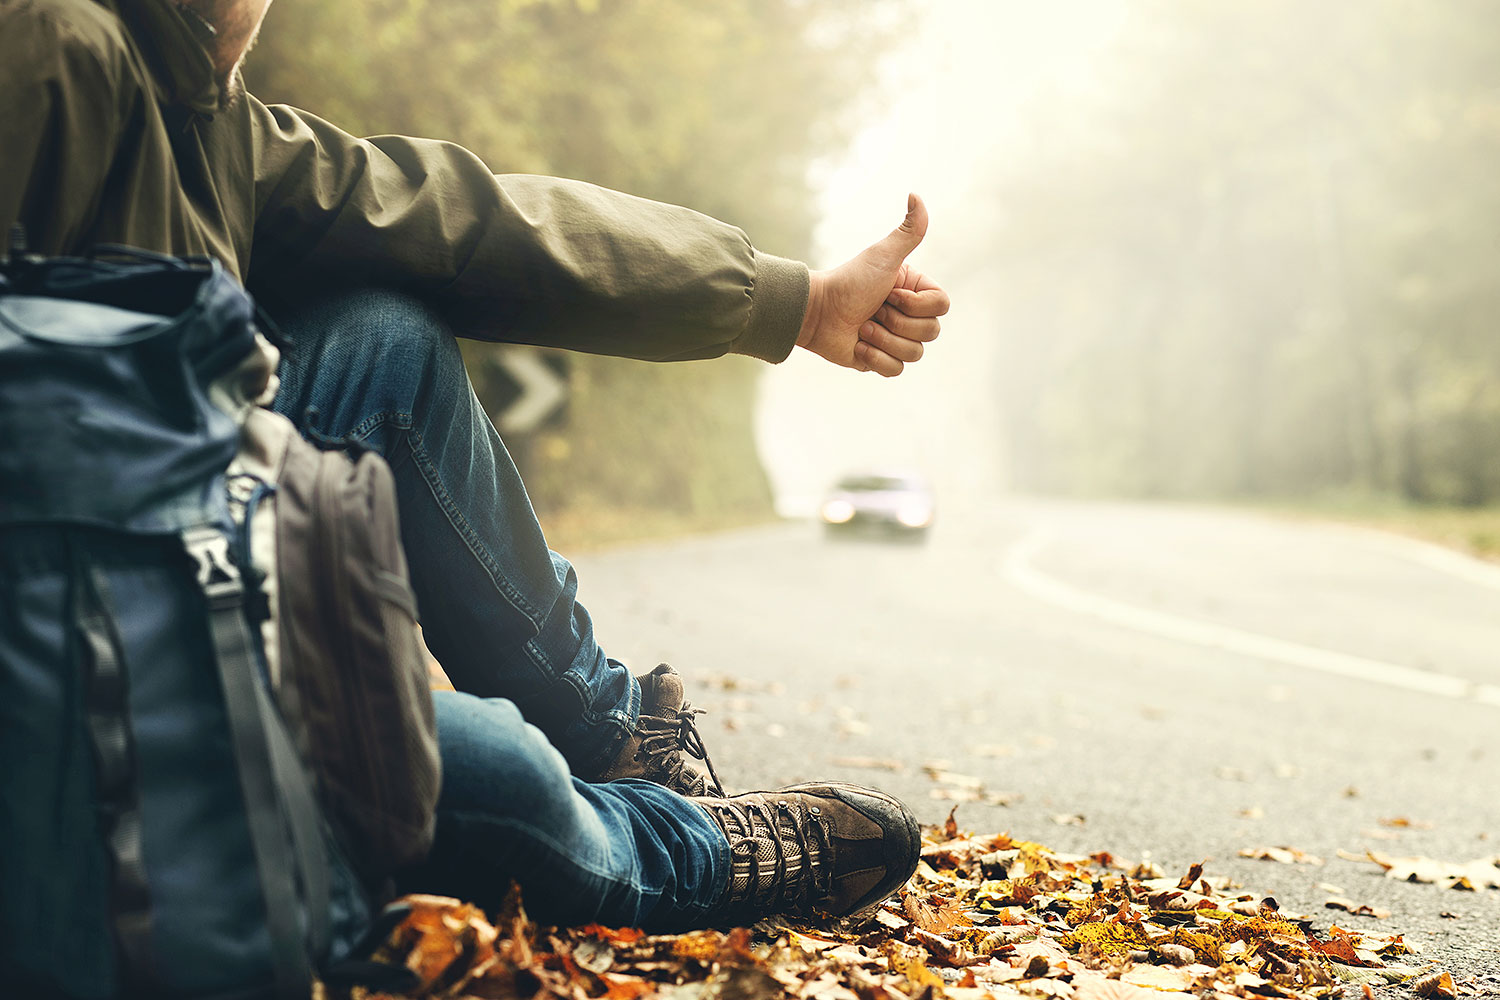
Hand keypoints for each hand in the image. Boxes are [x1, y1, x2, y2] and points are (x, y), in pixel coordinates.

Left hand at [796, 194, 949, 376]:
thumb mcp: (883, 256)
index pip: (941, 306)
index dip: (916, 304)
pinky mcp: (881, 360)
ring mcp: (896, 340)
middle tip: (873, 310)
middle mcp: (910, 316)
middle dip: (897, 323)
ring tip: (862, 328)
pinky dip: (875, 359)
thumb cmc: (849, 281)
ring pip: (914, 354)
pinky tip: (858, 345)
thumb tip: (916, 194)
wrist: (817, 312)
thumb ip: (908, 231)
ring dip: (883, 340)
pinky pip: (896, 370)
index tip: (889, 293)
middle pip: (930, 332)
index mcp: (915, 291)